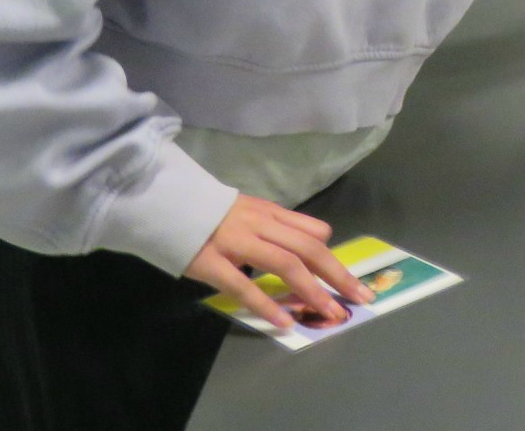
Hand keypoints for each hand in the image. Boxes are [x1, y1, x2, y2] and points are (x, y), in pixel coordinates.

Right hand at [184, 195, 373, 328]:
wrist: (163, 202)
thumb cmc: (207, 212)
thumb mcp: (248, 210)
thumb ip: (273, 226)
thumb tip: (304, 248)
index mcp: (270, 213)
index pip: (313, 232)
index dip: (332, 256)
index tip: (346, 278)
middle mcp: (260, 224)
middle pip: (309, 249)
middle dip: (338, 275)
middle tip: (360, 298)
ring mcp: (236, 242)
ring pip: (285, 264)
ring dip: (312, 291)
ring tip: (330, 313)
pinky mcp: (211, 262)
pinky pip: (243, 285)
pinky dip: (266, 304)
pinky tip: (284, 322)